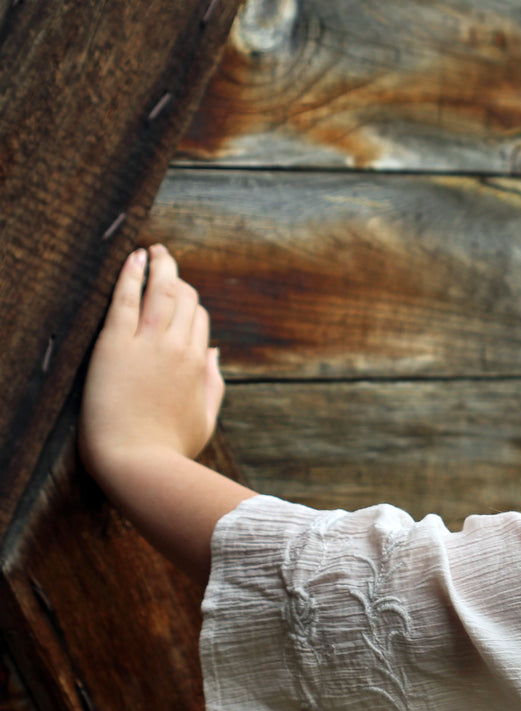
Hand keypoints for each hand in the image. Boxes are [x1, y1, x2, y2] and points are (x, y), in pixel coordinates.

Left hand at [79, 245, 224, 482]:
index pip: (200, 320)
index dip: (190, 306)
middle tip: (166, 260)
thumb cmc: (169, 448)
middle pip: (185, 299)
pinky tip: (134, 257)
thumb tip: (215, 353)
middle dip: (178, 277)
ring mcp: (149, 344)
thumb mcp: (204, 418)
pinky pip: (127, 299)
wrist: (137, 461)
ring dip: (160, 264)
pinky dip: (132, 274)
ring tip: (154, 248)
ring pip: (162, 290)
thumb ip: (213, 384)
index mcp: (199, 365)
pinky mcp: (116, 344)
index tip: (178, 297)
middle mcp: (179, 348)